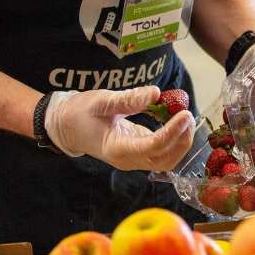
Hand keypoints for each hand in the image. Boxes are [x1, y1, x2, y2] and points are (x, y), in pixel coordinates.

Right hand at [44, 85, 194, 170]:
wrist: (66, 126)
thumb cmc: (81, 112)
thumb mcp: (102, 101)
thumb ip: (128, 99)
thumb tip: (156, 93)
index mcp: (117, 149)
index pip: (152, 146)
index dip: (172, 132)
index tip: (185, 114)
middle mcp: (128, 160)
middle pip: (165, 160)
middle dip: (182, 140)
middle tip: (188, 115)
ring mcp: (134, 159)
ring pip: (166, 161)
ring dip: (181, 142)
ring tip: (185, 118)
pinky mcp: (138, 153)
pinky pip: (161, 153)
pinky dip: (174, 140)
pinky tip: (177, 121)